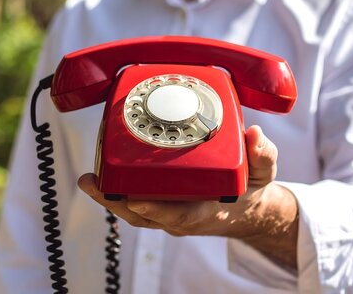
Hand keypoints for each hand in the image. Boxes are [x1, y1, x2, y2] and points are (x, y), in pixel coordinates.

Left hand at [78, 125, 298, 267]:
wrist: (245, 212)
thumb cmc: (249, 192)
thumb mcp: (263, 174)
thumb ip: (262, 155)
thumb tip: (256, 135)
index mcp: (208, 210)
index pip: (180, 215)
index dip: (157, 210)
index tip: (136, 200)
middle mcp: (184, 216)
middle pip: (145, 217)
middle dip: (117, 203)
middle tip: (95, 185)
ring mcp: (169, 214)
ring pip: (135, 212)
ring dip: (110, 198)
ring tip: (88, 180)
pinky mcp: (161, 206)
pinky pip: (134, 203)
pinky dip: (115, 193)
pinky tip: (98, 178)